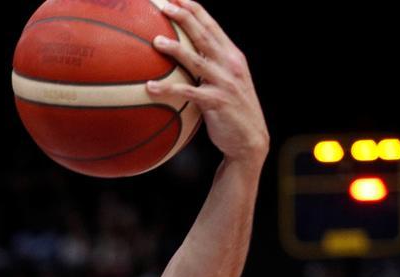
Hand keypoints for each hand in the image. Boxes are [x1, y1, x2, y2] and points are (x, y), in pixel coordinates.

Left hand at [147, 0, 269, 164]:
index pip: (213, 27)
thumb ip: (210, 68)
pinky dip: (168, 89)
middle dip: (185, 18)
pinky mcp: (217, 102)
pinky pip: (188, 93)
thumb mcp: (226, 83)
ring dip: (175, 49)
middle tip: (165, 6)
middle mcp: (231, 65)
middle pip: (205, 35)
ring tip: (155, 41)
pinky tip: (149, 87)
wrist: (250, 140)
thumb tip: (183, 58)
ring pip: (197, 60)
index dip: (196, 11)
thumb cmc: (231, 112)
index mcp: (232, 57)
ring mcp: (224, 83)